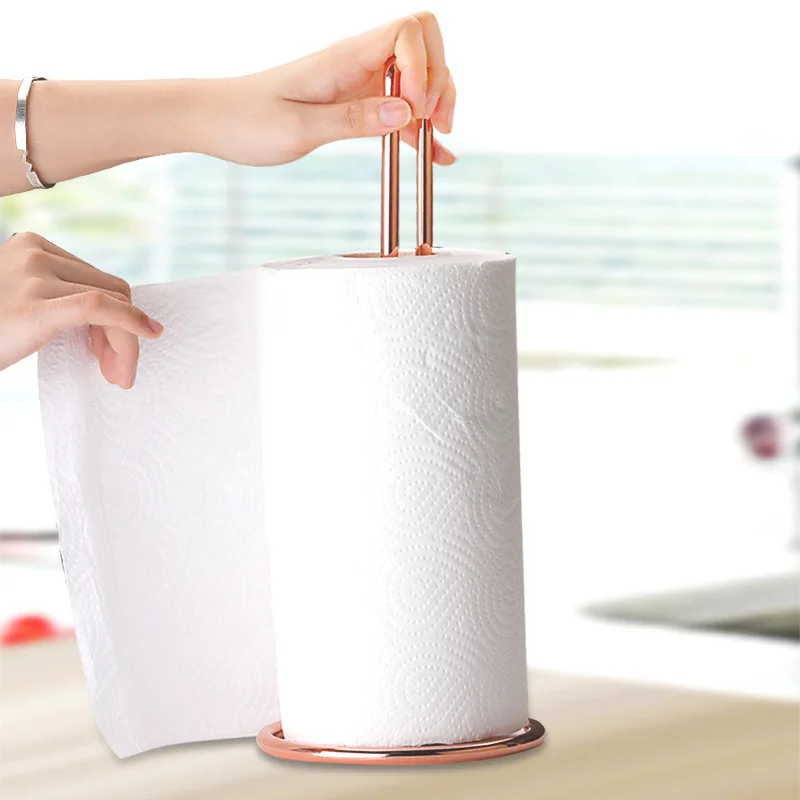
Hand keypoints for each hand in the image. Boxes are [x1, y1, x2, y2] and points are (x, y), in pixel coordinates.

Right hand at [0, 232, 162, 387]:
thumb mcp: (26, 301)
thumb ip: (62, 295)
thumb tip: (119, 313)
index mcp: (33, 246)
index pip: (98, 278)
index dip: (119, 315)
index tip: (112, 351)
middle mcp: (35, 253)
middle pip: (112, 289)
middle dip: (123, 330)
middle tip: (118, 370)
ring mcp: (35, 275)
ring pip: (113, 302)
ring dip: (124, 341)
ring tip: (116, 374)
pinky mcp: (38, 305)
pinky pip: (102, 308)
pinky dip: (131, 323)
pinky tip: (149, 336)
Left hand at [195, 12, 456, 167]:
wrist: (216, 121)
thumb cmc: (247, 121)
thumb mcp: (298, 128)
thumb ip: (352, 120)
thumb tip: (405, 111)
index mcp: (344, 57)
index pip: (409, 31)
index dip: (424, 67)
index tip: (414, 111)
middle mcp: (357, 61)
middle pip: (425, 45)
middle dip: (440, 81)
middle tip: (435, 125)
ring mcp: (360, 81)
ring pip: (418, 76)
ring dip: (436, 104)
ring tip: (439, 143)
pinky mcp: (356, 103)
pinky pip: (398, 109)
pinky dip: (420, 130)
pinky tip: (434, 156)